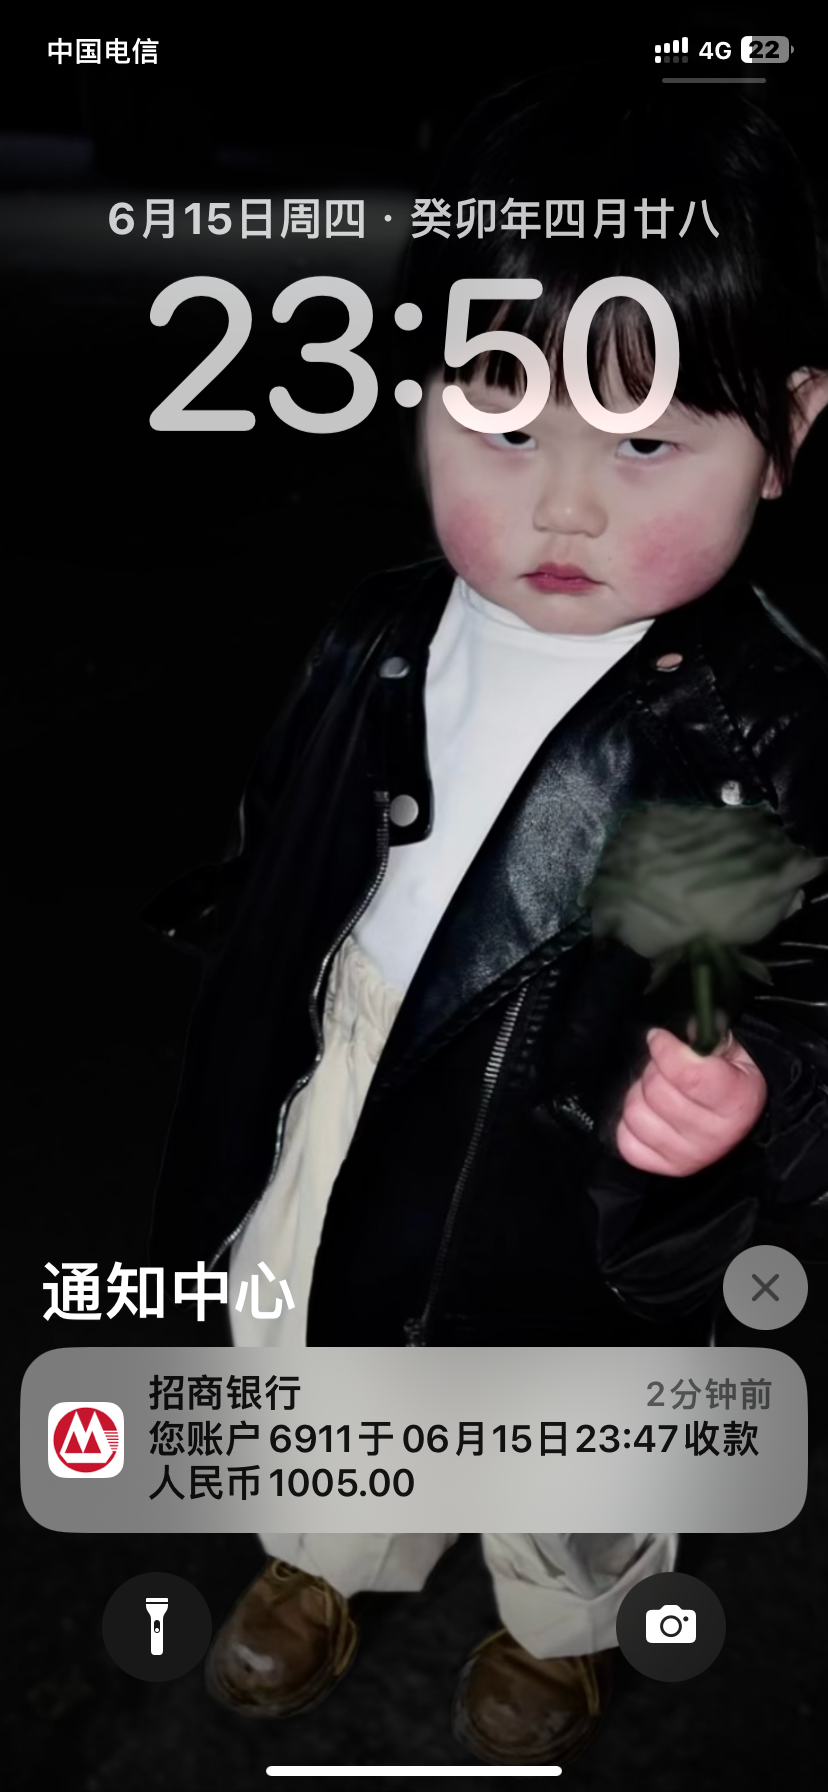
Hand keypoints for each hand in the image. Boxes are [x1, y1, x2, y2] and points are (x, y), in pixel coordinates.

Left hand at [615, 1026, 767, 1176]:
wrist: (739, 1116)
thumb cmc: (731, 1077)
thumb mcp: (731, 1049)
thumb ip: (705, 1036)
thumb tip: (671, 1034)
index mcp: (737, 1101)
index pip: (687, 1074)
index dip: (665, 1049)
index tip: (659, 1038)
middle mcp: (716, 1135)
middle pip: (657, 1092)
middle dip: (654, 1069)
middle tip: (664, 1067)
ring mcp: (690, 1156)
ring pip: (636, 1113)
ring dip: (640, 1093)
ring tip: (657, 1090)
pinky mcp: (666, 1167)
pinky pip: (627, 1141)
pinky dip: (631, 1123)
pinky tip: (650, 1113)